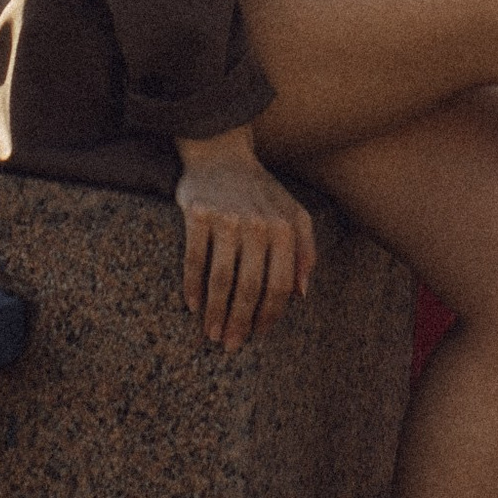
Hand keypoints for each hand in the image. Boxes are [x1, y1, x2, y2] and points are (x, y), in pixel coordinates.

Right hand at [174, 129, 314, 351]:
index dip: (269, 314)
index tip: (258, 334)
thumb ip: (305, 250)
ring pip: (222, 278)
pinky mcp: (197, 213)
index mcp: (283, 227)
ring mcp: (226, 219)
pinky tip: (192, 305)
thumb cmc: (260, 190)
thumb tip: (302, 294)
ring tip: (211, 333)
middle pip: (250, 287)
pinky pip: (194, 258)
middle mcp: (257, 224)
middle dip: (241, 322)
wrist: (220, 151)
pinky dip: (193, 285)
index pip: (280, 284)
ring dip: (216, 312)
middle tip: (231, 346)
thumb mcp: (293, 213)